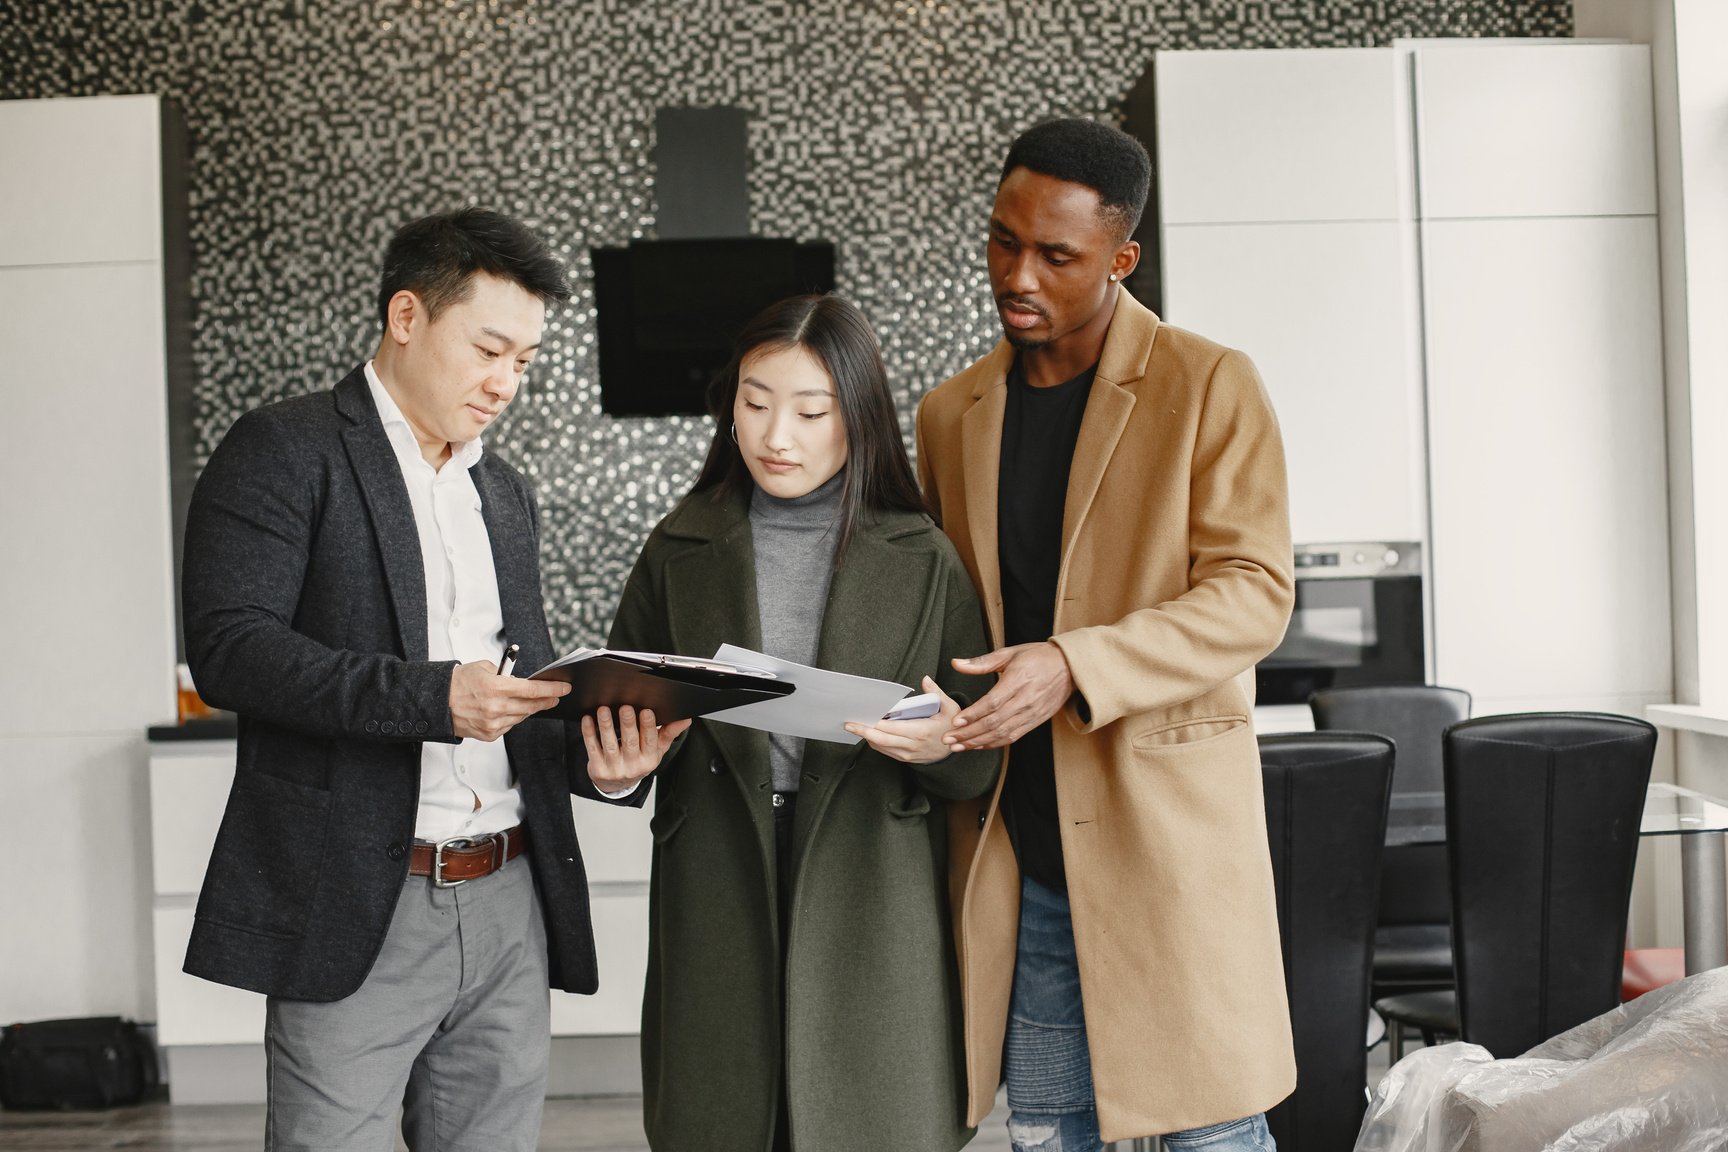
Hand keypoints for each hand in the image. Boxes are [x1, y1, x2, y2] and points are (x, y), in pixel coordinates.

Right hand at [449, 660, 570, 740]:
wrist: (437, 702)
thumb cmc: (459, 682)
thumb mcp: (483, 667)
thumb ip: (506, 674)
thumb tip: (524, 681)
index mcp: (496, 688)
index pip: (533, 690)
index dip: (552, 689)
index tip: (564, 688)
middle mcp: (496, 708)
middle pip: (532, 706)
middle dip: (547, 700)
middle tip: (555, 696)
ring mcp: (493, 724)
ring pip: (522, 716)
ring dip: (529, 709)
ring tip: (532, 701)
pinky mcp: (489, 735)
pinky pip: (509, 726)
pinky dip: (513, 717)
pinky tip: (509, 710)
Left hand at [581, 705, 691, 791]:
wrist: (617, 786)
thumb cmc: (638, 762)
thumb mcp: (656, 751)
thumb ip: (669, 734)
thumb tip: (686, 719)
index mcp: (649, 760)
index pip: (650, 741)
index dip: (648, 726)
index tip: (646, 711)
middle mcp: (633, 766)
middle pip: (630, 742)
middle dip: (628, 723)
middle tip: (625, 707)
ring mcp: (614, 768)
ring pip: (610, 744)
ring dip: (606, 726)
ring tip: (604, 710)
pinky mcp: (598, 768)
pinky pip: (593, 748)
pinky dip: (589, 733)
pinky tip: (588, 720)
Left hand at [844, 677, 961, 763]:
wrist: (955, 752)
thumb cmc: (952, 728)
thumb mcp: (951, 708)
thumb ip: (936, 693)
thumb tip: (925, 679)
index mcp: (921, 732)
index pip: (892, 728)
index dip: (876, 723)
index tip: (864, 716)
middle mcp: (912, 745)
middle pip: (882, 739)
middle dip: (863, 731)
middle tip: (848, 724)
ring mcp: (908, 754)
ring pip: (881, 747)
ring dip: (867, 737)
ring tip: (854, 726)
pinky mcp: (905, 758)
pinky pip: (885, 751)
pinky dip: (875, 742)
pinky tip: (868, 732)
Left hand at [943, 642, 1073, 750]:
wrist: (1069, 668)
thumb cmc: (1039, 657)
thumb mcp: (1010, 653)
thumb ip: (981, 662)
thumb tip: (956, 663)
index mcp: (1018, 680)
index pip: (993, 702)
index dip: (973, 714)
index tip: (956, 721)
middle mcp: (1025, 700)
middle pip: (994, 722)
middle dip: (969, 733)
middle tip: (948, 739)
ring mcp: (1031, 713)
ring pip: (1002, 733)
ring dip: (978, 742)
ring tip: (958, 746)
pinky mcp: (1035, 722)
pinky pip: (1012, 736)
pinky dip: (994, 743)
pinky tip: (978, 745)